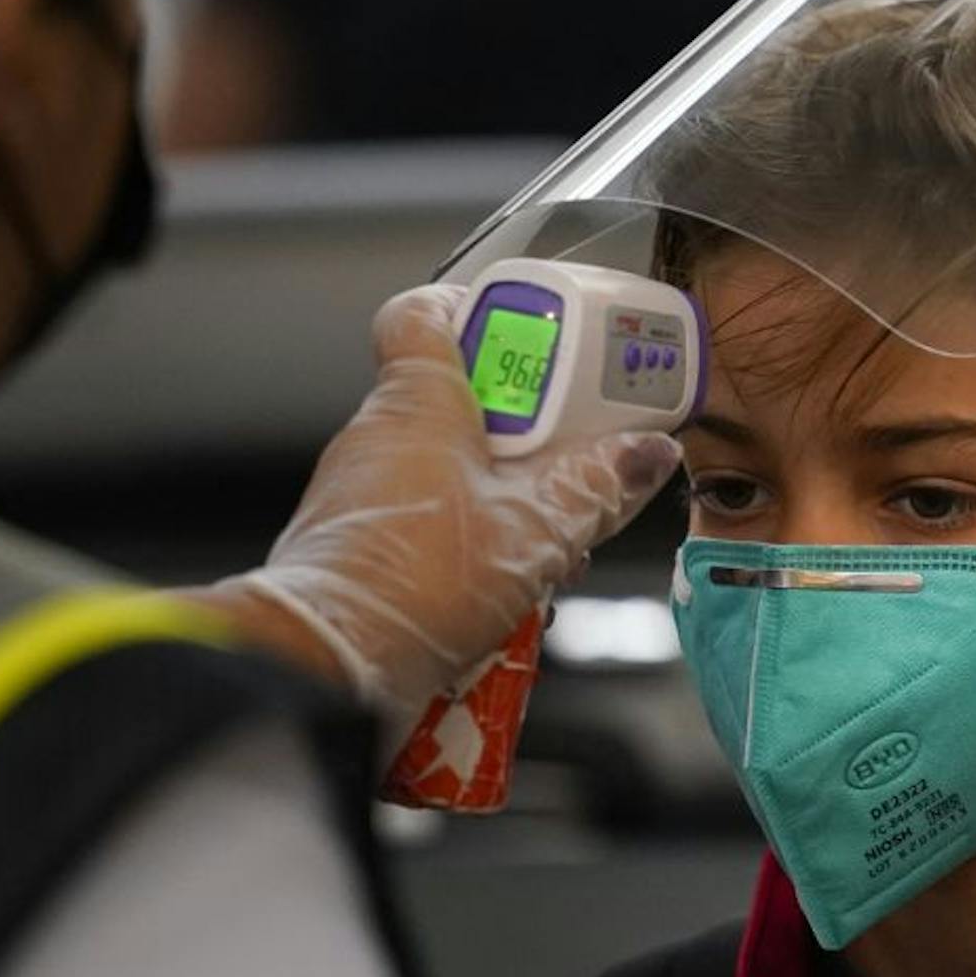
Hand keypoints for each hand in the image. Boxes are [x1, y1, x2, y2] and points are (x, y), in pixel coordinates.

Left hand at [195, 284, 681, 713]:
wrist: (328, 666)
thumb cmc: (416, 584)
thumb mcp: (537, 531)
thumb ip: (597, 487)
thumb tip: (647, 452)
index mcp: (418, 399)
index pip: (425, 311)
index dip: (477, 310)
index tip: (532, 336)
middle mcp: (378, 432)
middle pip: (456, 395)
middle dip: (523, 425)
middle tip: (574, 450)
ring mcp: (362, 488)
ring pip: (445, 463)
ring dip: (503, 490)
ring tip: (553, 537)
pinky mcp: (357, 542)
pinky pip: (424, 515)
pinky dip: (470, 535)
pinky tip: (511, 580)